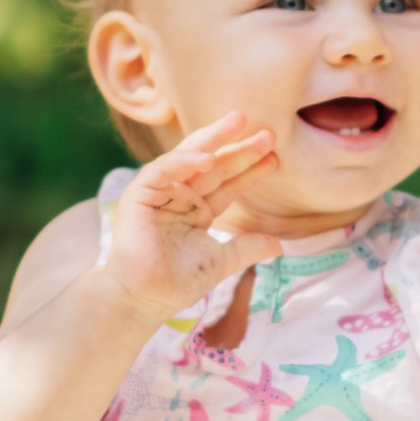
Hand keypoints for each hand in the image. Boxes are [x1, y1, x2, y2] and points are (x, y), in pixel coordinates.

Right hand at [98, 114, 284, 326]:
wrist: (144, 299)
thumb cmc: (176, 283)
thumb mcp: (221, 261)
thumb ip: (247, 248)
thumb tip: (279, 245)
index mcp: (197, 210)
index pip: (228, 184)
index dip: (250, 170)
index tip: (274, 158)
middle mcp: (181, 197)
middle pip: (214, 166)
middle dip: (238, 147)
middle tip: (267, 132)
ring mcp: (160, 192)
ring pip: (190, 158)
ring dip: (214, 140)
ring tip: (240, 122)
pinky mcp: (140, 194)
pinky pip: (163, 169)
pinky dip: (184, 161)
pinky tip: (209, 157)